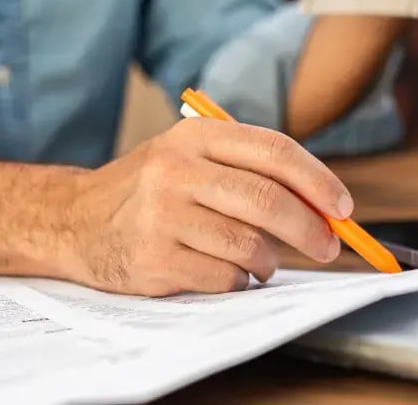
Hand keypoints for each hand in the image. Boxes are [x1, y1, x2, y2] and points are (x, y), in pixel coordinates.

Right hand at [55, 118, 350, 295]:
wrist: (74, 220)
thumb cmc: (149, 190)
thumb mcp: (190, 157)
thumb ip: (250, 170)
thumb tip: (324, 206)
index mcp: (194, 136)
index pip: (274, 151)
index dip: (318, 181)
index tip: (343, 208)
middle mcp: (176, 170)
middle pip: (267, 200)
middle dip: (310, 229)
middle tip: (327, 247)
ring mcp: (162, 215)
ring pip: (249, 244)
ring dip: (269, 261)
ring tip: (262, 261)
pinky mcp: (154, 258)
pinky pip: (224, 276)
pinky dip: (238, 280)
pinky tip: (225, 271)